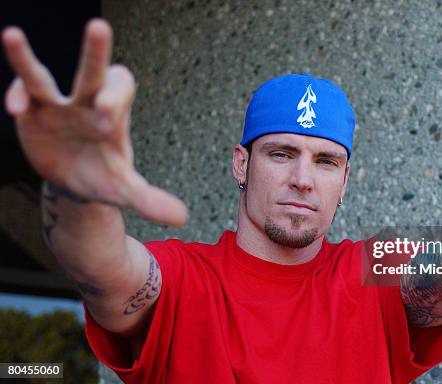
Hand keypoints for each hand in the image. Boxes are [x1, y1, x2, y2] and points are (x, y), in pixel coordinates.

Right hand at [2, 19, 187, 226]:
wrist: (76, 183)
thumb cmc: (105, 179)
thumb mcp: (126, 192)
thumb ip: (150, 201)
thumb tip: (183, 218)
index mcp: (114, 115)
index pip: (120, 89)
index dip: (116, 96)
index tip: (106, 119)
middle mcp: (86, 103)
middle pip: (92, 71)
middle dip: (95, 51)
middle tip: (100, 26)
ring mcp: (56, 106)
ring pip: (42, 76)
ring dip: (25, 58)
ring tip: (10, 34)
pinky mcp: (31, 113)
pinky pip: (22, 95)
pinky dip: (16, 96)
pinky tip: (14, 109)